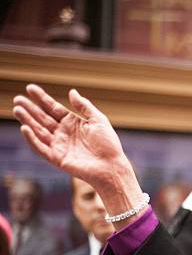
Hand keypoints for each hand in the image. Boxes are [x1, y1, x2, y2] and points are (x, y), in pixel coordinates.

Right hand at [13, 85, 143, 227]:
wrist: (111, 167)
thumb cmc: (108, 145)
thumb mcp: (98, 120)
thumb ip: (84, 106)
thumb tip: (72, 91)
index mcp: (73, 123)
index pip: (53, 108)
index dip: (42, 98)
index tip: (30, 87)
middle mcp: (63, 133)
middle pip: (43, 118)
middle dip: (30, 109)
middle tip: (17, 99)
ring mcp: (59, 146)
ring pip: (39, 131)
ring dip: (27, 121)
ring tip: (18, 109)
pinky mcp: (57, 158)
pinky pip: (41, 148)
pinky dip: (32, 139)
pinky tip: (25, 128)